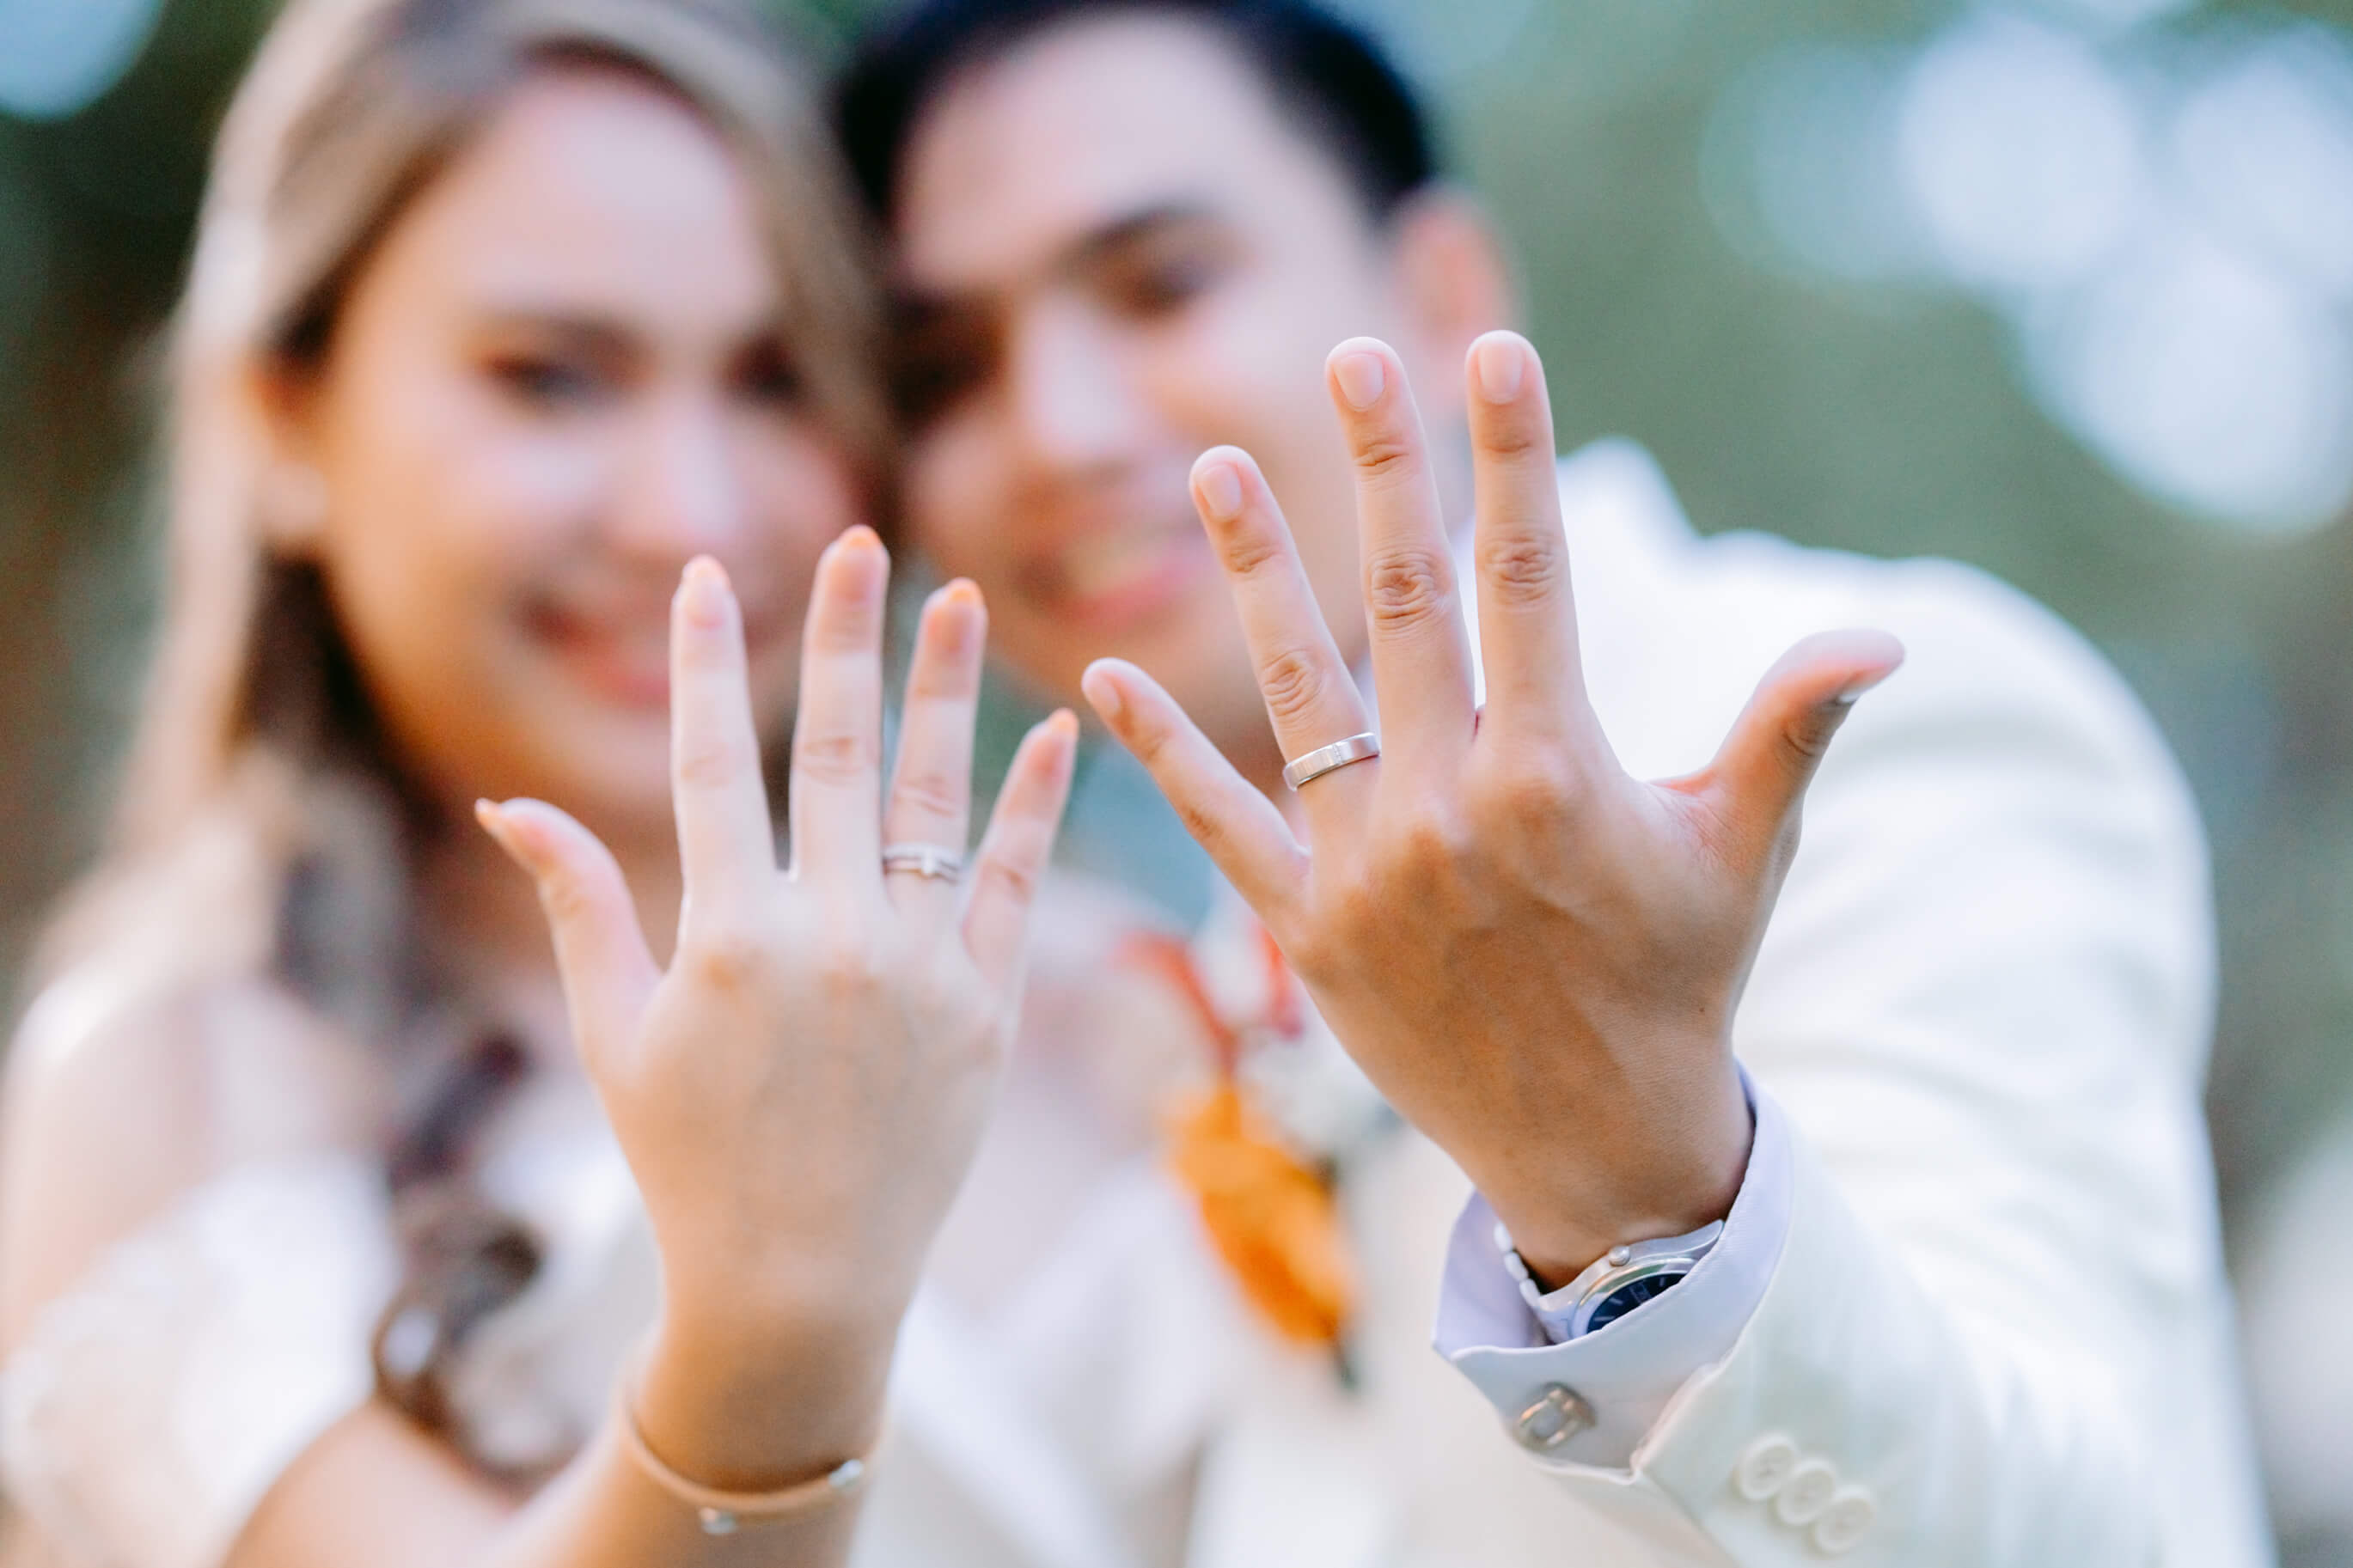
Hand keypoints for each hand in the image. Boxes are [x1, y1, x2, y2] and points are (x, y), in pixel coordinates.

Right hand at [478, 528, 1073, 1384]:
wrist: (797, 1284)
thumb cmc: (687, 1160)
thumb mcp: (613, 1034)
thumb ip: (577, 906)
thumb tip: (507, 799)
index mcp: (721, 935)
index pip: (710, 761)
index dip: (705, 658)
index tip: (711, 571)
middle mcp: (822, 936)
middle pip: (830, 752)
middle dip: (841, 635)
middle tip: (862, 541)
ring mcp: (914, 971)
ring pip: (929, 800)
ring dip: (943, 692)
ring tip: (958, 598)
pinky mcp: (985, 1010)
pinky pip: (1013, 886)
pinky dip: (1034, 807)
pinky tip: (1054, 730)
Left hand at [1080, 333, 1899, 1283]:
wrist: (1597, 1145)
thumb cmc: (1680, 981)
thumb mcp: (1742, 852)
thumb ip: (1787, 731)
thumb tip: (1880, 637)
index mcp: (1559, 772)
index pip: (1530, 576)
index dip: (1510, 456)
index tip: (1491, 349)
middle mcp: (1452, 808)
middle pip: (1406, 603)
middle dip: (1379, 469)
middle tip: (1349, 356)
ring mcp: (1368, 871)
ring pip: (1297, 690)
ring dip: (1252, 573)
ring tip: (1208, 467)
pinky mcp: (1306, 932)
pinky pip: (1220, 826)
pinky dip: (1163, 755)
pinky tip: (1107, 680)